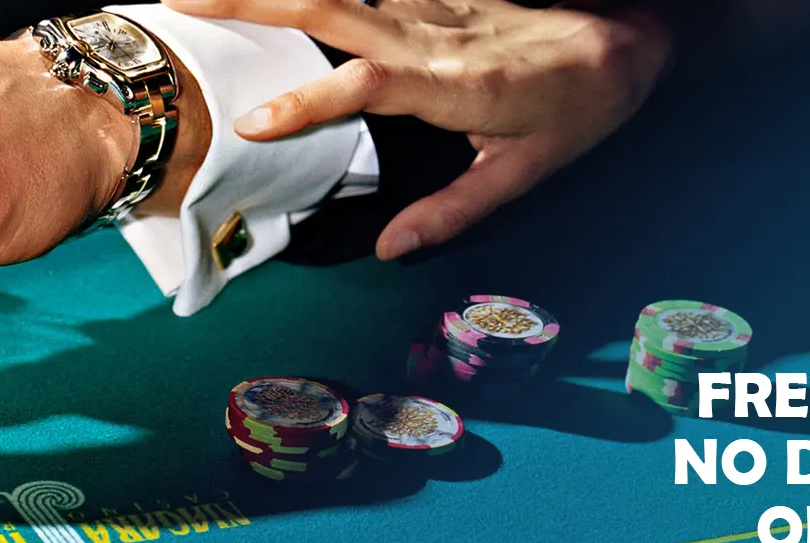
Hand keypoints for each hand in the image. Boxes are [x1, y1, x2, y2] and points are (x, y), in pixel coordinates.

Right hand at [166, 0, 670, 259]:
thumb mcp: (526, 174)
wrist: (627, 39)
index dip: (309, 99)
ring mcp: (434, 3)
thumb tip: (389, 249)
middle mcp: (437, 33)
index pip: (369, 83)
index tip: (252, 121)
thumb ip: (454, 210)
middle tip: (182, 3)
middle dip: (256, 2)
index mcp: (455, 85)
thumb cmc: (577, 112)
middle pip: (334, 6)